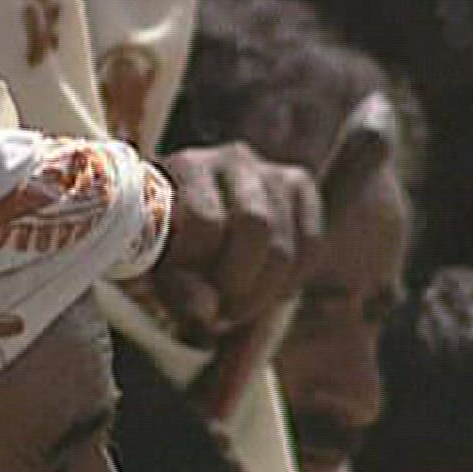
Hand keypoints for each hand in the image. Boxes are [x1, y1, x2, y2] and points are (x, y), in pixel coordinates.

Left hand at [125, 142, 321, 347]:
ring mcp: (270, 170)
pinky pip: (310, 245)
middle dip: (238, 283)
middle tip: (221, 312)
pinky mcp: (298, 186)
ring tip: (237, 309)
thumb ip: (178, 291)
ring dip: (262, 294)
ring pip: (283, 247)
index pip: (205, 221)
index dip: (198, 266)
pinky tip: (265, 291)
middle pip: (255, 225)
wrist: (193, 228)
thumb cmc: (170, 249)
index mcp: (186, 167)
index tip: (186, 290)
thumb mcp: (162, 270)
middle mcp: (232, 158)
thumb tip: (207, 313)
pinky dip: (289, 282)